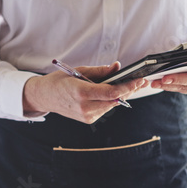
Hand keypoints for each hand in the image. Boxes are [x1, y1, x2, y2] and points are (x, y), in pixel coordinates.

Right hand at [22, 63, 146, 123]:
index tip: (138, 81)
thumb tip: (117, 67)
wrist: (45, 97)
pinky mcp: (88, 120)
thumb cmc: (60, 81)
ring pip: (112, 105)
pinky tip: (114, 93)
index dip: (126, 87)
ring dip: (121, 95)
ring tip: (130, 85)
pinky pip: (105, 109)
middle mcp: (84, 107)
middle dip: (129, 90)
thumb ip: (100, 71)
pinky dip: (110, 100)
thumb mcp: (79, 71)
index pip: (110, 92)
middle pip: (115, 100)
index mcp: (81, 93)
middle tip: (141, 81)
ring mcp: (87, 116)